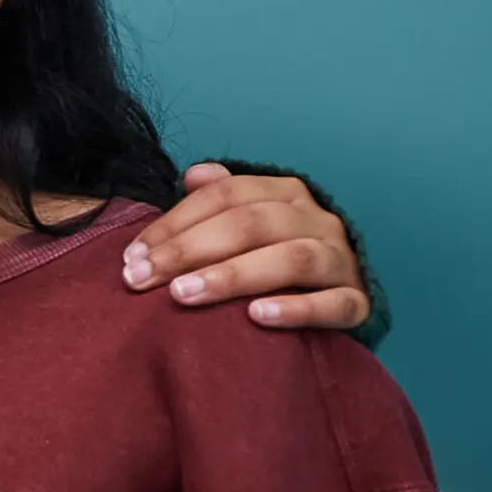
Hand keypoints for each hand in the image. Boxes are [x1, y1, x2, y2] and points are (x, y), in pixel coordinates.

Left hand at [122, 162, 369, 331]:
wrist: (346, 297)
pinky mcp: (358, 302)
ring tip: (184, 295)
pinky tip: (257, 317)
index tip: (132, 256)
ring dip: (232, 276)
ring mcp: (342, 260)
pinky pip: (333, 304)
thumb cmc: (279, 259)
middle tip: (142, 279)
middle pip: (250, 224)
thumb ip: (220, 200)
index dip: (174, 223)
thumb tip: (192, 175)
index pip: (224, 197)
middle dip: (188, 250)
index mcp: (286, 194)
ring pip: (290, 260)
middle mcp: (318, 220)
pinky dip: (295, 309)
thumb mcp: (250, 224)